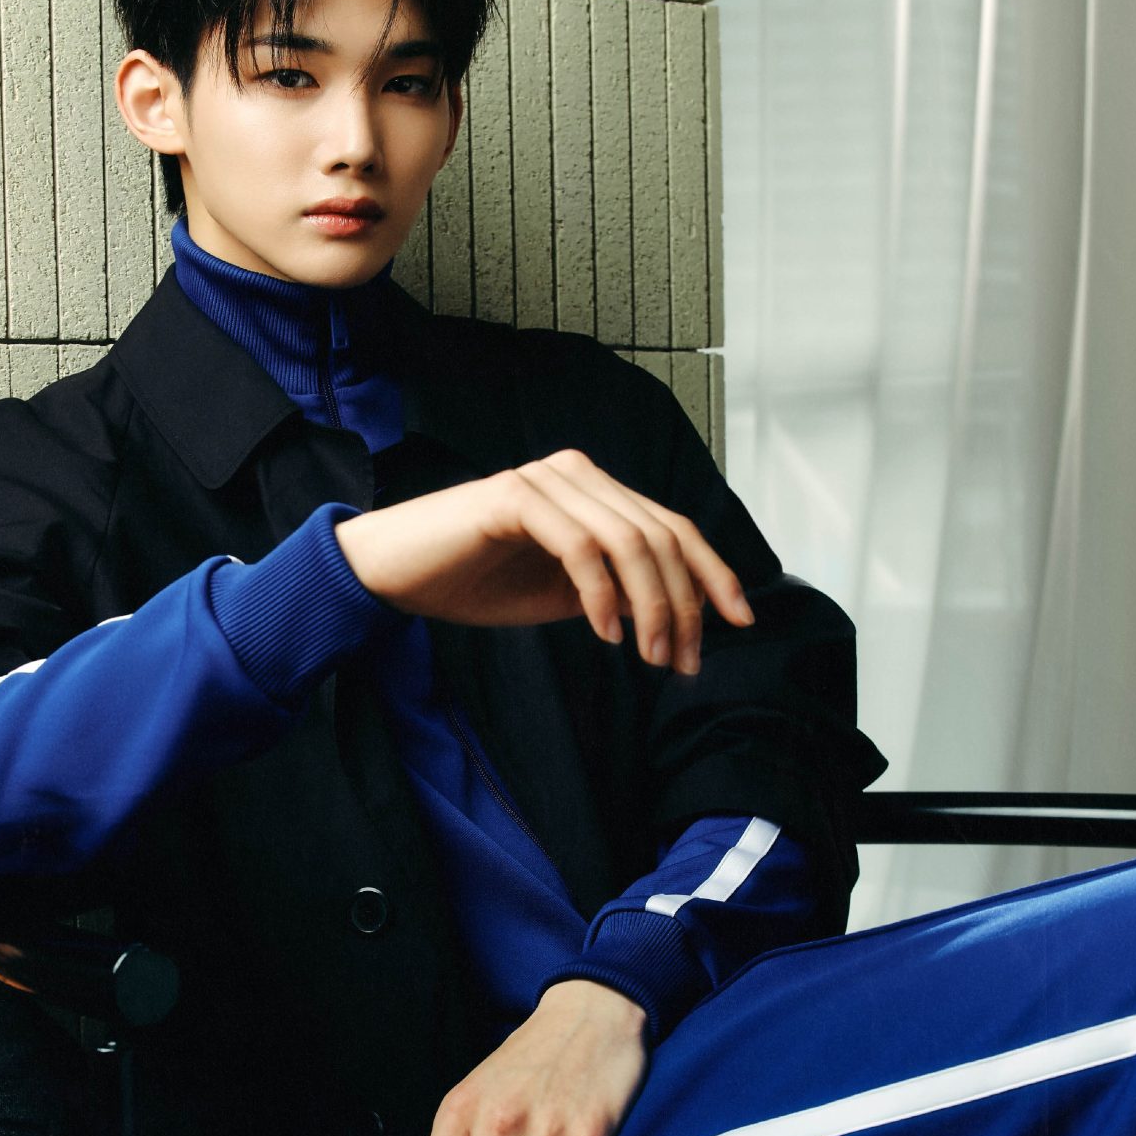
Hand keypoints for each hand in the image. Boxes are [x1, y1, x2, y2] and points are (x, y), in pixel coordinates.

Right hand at [333, 448, 751, 673]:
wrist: (394, 571)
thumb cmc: (473, 580)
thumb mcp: (562, 593)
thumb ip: (616, 591)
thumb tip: (677, 618)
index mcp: (595, 490)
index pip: (673, 527)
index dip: (714, 573)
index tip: (741, 622)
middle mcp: (578, 473)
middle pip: (661, 536)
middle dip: (684, 605)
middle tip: (681, 662)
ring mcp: (547, 480)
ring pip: (629, 541)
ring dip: (651, 606)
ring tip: (649, 657)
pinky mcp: (514, 497)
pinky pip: (580, 546)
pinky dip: (601, 593)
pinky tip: (605, 633)